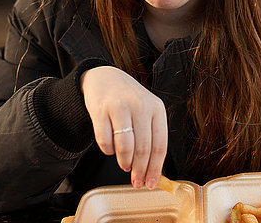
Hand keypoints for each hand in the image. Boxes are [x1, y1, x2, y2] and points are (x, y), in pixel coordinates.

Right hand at [80, 66, 167, 188]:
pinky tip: (110, 149)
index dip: (155, 169)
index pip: (160, 145)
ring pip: (125, 146)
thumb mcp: (147, 111)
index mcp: (157, 108)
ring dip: (124, 162)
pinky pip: (104, 140)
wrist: (105, 78)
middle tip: (136, 182)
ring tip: (124, 165)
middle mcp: (140, 106)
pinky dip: (107, 150)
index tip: (151, 183)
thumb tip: (152, 171)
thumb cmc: (129, 100)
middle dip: (140, 171)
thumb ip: (151, 136)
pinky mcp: (100, 110)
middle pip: (143, 148)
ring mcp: (120, 107)